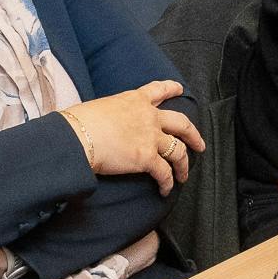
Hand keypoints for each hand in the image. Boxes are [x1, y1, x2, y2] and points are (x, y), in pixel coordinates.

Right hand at [58, 79, 204, 193]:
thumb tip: (105, 126)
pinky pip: (164, 173)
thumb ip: (112, 115)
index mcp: (134, 100)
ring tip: (184, 175)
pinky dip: (167, 183)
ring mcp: (150, 137)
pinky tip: (166, 190)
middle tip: (199, 144)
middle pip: (181, 123)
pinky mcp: (147, 158)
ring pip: (178, 151)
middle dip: (193, 135)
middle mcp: (148, 116)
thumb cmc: (78, 123)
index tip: (180, 89)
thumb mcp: (100, 108)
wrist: (78, 136)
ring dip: (183, 165)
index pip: (158, 89)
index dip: (172, 88)